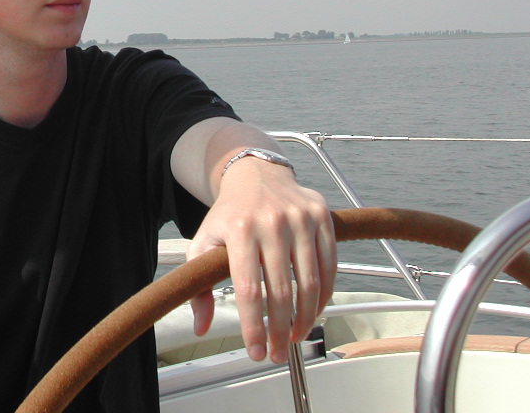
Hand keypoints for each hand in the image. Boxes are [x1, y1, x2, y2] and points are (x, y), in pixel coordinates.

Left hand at [186, 158, 335, 363]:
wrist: (256, 174)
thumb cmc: (230, 215)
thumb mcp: (204, 242)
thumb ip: (199, 284)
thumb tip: (200, 327)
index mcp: (240, 229)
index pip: (248, 289)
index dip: (253, 326)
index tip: (255, 352)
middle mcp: (271, 223)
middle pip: (281, 291)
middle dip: (279, 331)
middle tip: (277, 354)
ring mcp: (300, 219)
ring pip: (310, 282)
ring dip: (306, 318)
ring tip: (296, 337)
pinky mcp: (322, 217)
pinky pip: (329, 265)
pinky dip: (325, 295)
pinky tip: (314, 311)